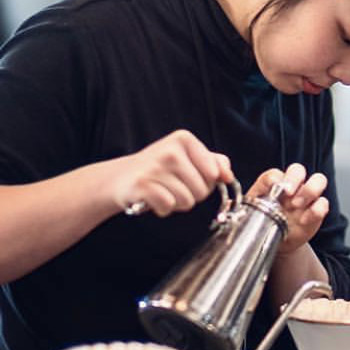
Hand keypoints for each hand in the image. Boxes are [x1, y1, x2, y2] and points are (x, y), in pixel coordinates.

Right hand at [113, 130, 231, 216]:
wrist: (121, 177)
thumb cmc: (160, 169)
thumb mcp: (188, 158)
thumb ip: (214, 162)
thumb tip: (228, 175)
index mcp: (184, 139)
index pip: (214, 173)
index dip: (206, 182)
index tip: (190, 176)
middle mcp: (170, 150)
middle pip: (202, 190)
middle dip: (191, 195)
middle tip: (173, 186)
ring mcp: (155, 167)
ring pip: (188, 201)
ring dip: (177, 203)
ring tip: (163, 191)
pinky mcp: (142, 184)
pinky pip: (169, 207)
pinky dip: (163, 209)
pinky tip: (153, 199)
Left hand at [248, 163, 328, 254]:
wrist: (271, 241)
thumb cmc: (260, 221)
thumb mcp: (250, 211)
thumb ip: (244, 205)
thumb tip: (228, 205)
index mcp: (274, 182)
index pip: (277, 173)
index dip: (278, 179)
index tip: (275, 190)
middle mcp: (292, 185)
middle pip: (300, 169)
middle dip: (295, 179)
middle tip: (288, 194)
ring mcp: (306, 197)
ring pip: (319, 179)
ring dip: (310, 190)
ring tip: (297, 206)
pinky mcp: (316, 211)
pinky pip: (324, 203)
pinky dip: (317, 209)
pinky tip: (305, 220)